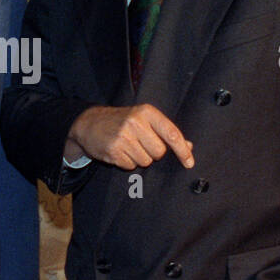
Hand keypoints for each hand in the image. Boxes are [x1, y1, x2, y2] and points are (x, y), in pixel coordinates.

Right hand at [65, 104, 193, 169]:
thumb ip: (166, 132)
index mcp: (146, 112)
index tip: (189, 163)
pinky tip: (120, 152)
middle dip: (153, 153)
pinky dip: (127, 163)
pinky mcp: (113, 151)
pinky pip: (131, 166)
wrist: (89, 124)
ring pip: (146, 161)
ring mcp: (123, 137)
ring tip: (128, 147)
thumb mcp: (144, 119)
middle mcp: (135, 123)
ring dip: (139, 158)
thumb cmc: (122, 122)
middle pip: (159, 152)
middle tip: (140, 143)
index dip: (183, 150)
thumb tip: (189, 146)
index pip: (172, 133)